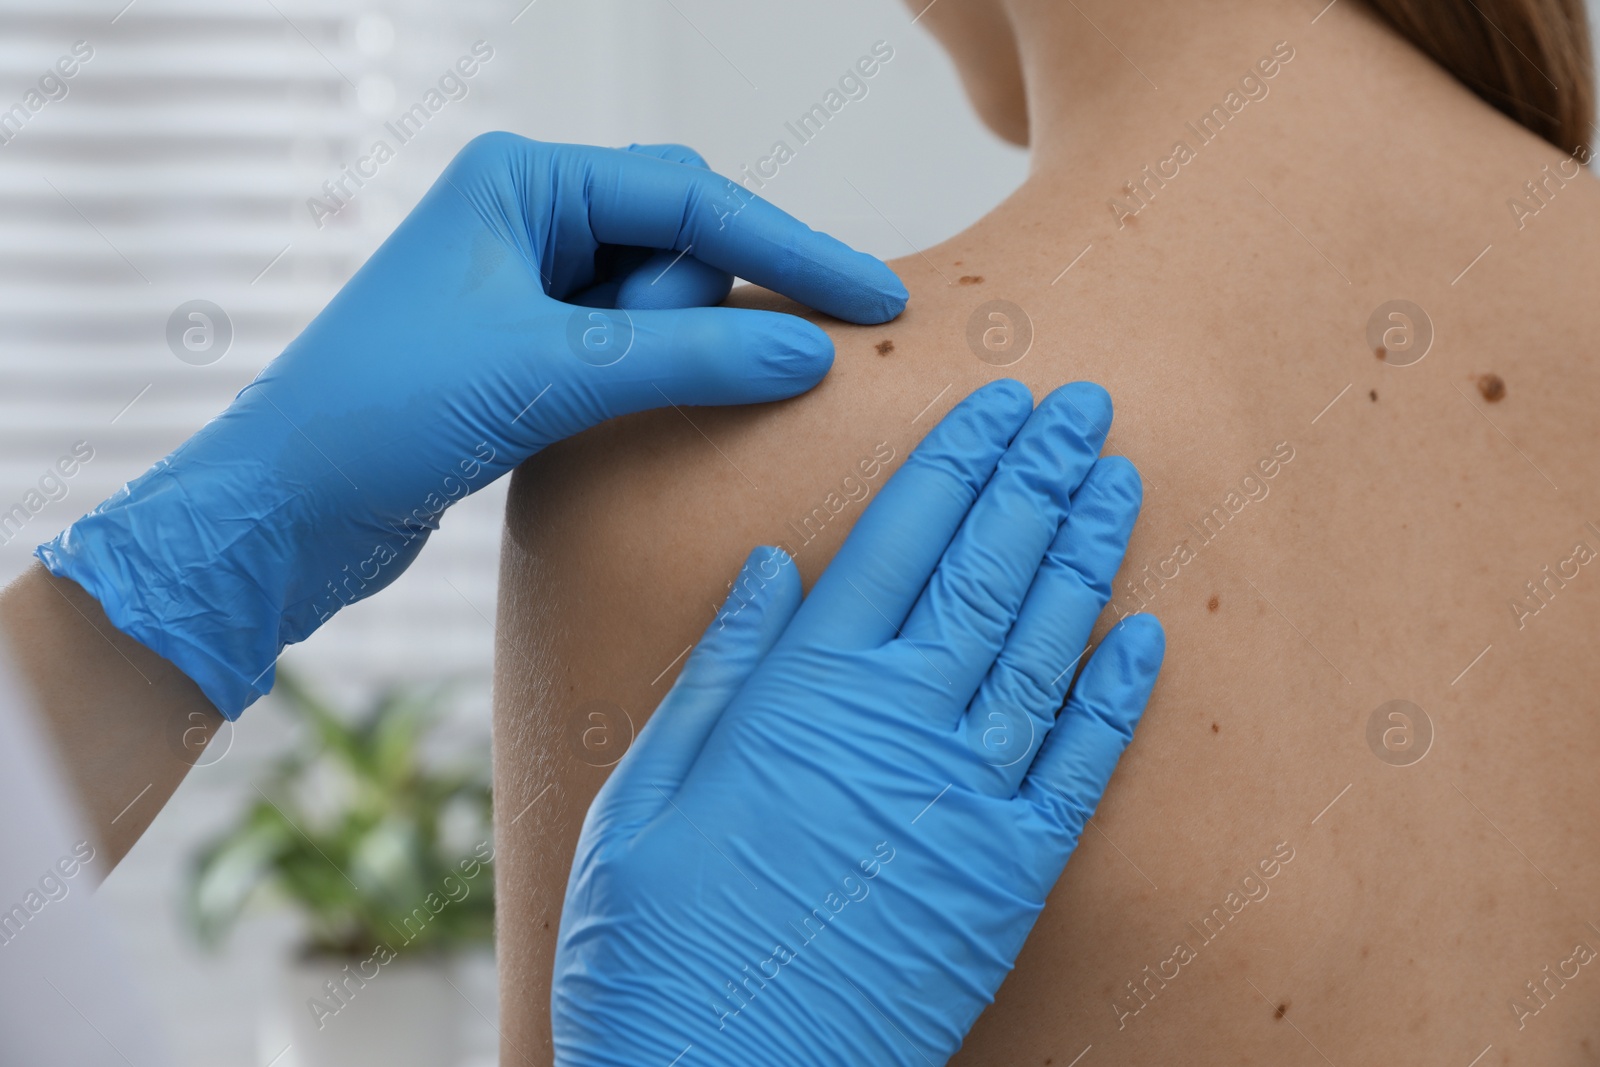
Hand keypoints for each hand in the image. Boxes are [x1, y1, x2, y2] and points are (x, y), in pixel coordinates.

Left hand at [37, 134, 906, 716]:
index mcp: (521, 181)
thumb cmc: (381, 413)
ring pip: (657, 308)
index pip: (691, 198)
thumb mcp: (548, 374)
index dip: (792, 247)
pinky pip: (625, 355)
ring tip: (591, 406)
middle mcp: (526, 219)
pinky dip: (646, 385)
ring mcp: (526, 288)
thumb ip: (689, 359)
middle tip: (657, 373)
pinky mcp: (526, 354)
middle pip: (678, 246)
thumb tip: (809, 352)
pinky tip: (620, 422)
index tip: (874, 297)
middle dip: (700, 313)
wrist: (281, 510)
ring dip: (668, 359)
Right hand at [553, 380, 1164, 1065]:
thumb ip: (720, 672)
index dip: (953, 461)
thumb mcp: (643, 796)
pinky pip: (1079, 767)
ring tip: (1119, 475)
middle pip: (984, 572)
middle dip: (1037, 476)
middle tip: (1083, 403)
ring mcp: (962, 803)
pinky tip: (1146, 628)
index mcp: (800, 696)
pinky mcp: (1006, 880)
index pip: (897, 542)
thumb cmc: (653, 948)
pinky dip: (1116, 693)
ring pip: (1042, 648)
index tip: (996, 400)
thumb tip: (776, 566)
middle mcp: (895, 729)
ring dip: (1087, 554)